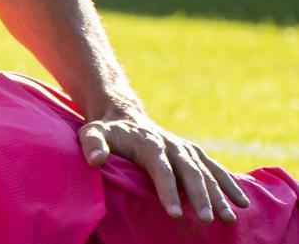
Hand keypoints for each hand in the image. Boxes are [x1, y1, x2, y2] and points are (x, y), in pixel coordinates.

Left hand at [79, 114, 250, 222]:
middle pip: (189, 172)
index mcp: (149, 143)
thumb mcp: (91, 132)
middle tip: (206, 219)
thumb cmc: (106, 131)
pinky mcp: (194, 154)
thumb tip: (95, 160)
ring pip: (207, 172)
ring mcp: (186, 149)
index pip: (161, 169)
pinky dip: (230, 184)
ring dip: (220, 195)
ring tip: (229, 218)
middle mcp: (172, 145)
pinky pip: (215, 169)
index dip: (169, 191)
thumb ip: (92, 144)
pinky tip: (242, 203)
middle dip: (200, 197)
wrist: (124, 116)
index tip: (175, 213)